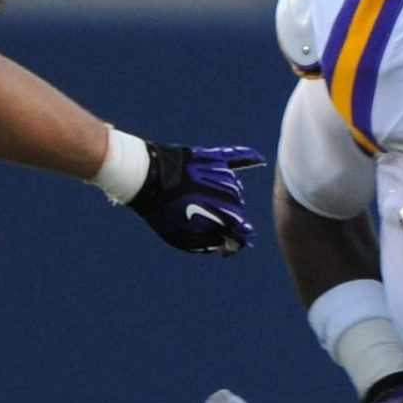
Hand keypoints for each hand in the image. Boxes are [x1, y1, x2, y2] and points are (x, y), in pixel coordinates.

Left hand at [125, 142, 264, 255]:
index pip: (240, 229)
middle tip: (218, 226)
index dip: (238, 240)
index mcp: (216, 212)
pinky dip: (247, 157)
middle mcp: (221, 191)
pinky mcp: (209, 157)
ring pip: (236, 186)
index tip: (230, 246)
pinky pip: (233, 156)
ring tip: (215, 205)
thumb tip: (225, 242)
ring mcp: (216, 172)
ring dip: (231, 198)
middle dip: (232, 220)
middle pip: (239, 207)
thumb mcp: (180, 238)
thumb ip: (206, 243)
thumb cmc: (160, 212)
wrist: (143, 179)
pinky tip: (259, 158)